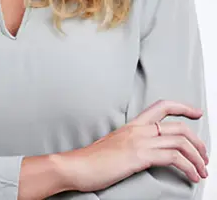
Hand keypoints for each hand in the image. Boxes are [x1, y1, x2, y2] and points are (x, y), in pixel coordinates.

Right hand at [56, 100, 208, 192]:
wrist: (78, 165)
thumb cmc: (93, 159)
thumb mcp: (115, 145)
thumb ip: (131, 143)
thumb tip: (144, 152)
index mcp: (133, 124)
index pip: (162, 106)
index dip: (183, 107)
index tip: (197, 113)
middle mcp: (139, 129)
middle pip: (178, 127)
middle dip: (198, 142)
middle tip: (205, 156)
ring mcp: (140, 141)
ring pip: (181, 142)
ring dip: (198, 158)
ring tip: (203, 170)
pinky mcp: (140, 156)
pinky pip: (174, 158)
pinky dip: (189, 167)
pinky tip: (193, 176)